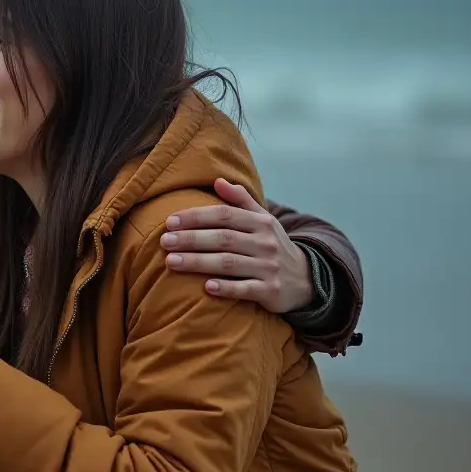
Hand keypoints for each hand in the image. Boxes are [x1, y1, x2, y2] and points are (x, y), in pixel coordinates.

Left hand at [161, 179, 312, 313]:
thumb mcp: (263, 219)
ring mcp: (269, 267)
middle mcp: (265, 243)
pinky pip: (245, 289)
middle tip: (164, 241)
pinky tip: (206, 287)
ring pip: (229, 263)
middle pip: (223, 238)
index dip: (196, 217)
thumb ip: (241, 200)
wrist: (306, 279)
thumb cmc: (272, 245)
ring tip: (171, 262)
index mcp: (260, 222)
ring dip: (198, 262)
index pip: (224, 215)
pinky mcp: (271, 291)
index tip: (169, 221)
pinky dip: (226, 288)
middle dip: (191, 239)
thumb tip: (218, 180)